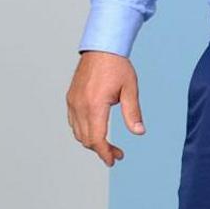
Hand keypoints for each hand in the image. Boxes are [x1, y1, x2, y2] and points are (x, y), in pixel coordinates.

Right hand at [66, 51, 143, 166]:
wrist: (101, 48)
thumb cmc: (117, 66)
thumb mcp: (130, 90)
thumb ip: (133, 113)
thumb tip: (139, 132)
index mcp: (95, 105)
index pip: (97, 139)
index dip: (105, 153)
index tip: (114, 160)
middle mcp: (80, 105)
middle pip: (86, 139)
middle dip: (101, 150)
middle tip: (117, 154)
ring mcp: (73, 102)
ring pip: (77, 132)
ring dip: (92, 142)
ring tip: (108, 144)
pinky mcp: (70, 98)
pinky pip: (73, 122)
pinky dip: (83, 131)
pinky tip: (97, 130)